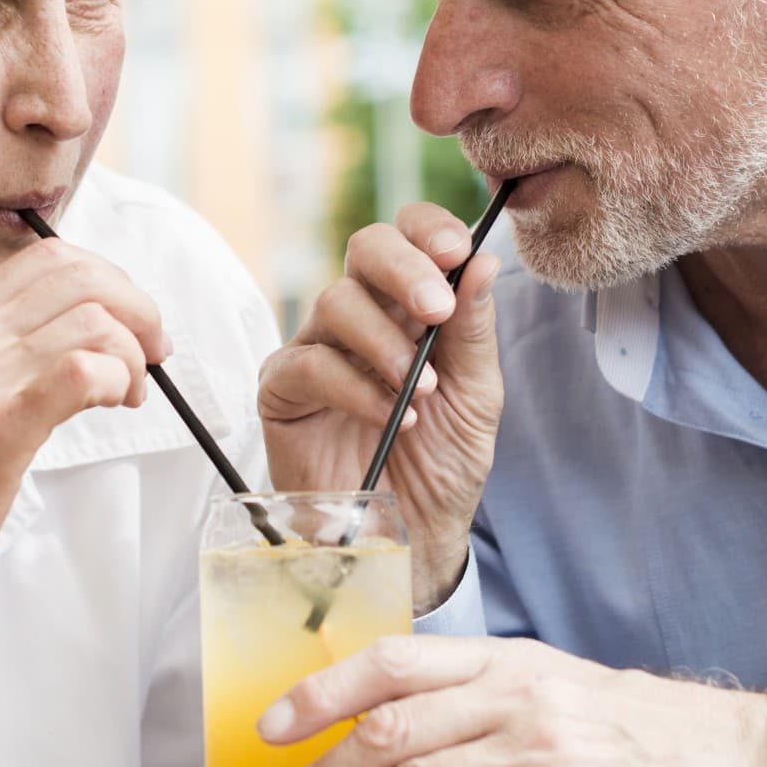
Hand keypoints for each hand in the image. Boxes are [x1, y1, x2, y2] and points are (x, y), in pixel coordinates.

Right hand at [0, 237, 167, 601]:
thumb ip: (3, 342)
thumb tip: (92, 321)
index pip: (50, 257)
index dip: (109, 282)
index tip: (130, 320)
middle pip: (81, 277)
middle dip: (138, 310)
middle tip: (152, 352)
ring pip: (94, 322)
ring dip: (133, 356)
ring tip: (128, 393)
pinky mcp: (0, 423)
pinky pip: (86, 371)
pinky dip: (119, 380)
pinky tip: (115, 403)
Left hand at [252, 636, 766, 766]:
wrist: (729, 761)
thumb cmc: (630, 729)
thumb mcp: (547, 685)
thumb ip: (471, 698)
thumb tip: (378, 734)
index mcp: (503, 659)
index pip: (392, 662)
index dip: (321, 692)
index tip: (269, 726)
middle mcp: (513, 696)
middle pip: (387, 731)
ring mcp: (537, 751)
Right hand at [258, 204, 502, 611]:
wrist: (411, 537)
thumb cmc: (443, 465)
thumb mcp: (477, 396)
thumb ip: (475, 330)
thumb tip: (483, 260)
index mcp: (411, 305)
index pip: (410, 236)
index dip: (429, 229)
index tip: (457, 249)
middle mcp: (362, 317)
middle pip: (365, 246)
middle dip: (405, 269)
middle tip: (436, 310)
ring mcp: (318, 348)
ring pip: (336, 302)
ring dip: (385, 343)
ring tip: (418, 392)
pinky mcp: (283, 390)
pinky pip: (309, 363)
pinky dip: (355, 386)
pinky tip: (389, 417)